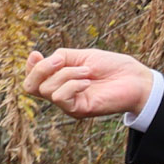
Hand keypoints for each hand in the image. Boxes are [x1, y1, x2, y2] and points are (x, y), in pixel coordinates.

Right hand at [22, 47, 157, 119]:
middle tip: (60, 61)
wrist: (135, 79)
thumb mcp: (81, 56)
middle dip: (39, 70)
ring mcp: (69, 104)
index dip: (29, 66)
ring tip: (86, 71)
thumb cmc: (112, 66)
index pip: (32, 79)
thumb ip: (60, 58)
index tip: (36, 53)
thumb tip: (41, 60)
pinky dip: (71, 85)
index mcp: (60, 80)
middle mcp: (61, 94)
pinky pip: (60, 97)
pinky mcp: (78, 110)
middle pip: (30, 87)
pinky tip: (87, 81)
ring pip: (47, 90)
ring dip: (66, 74)